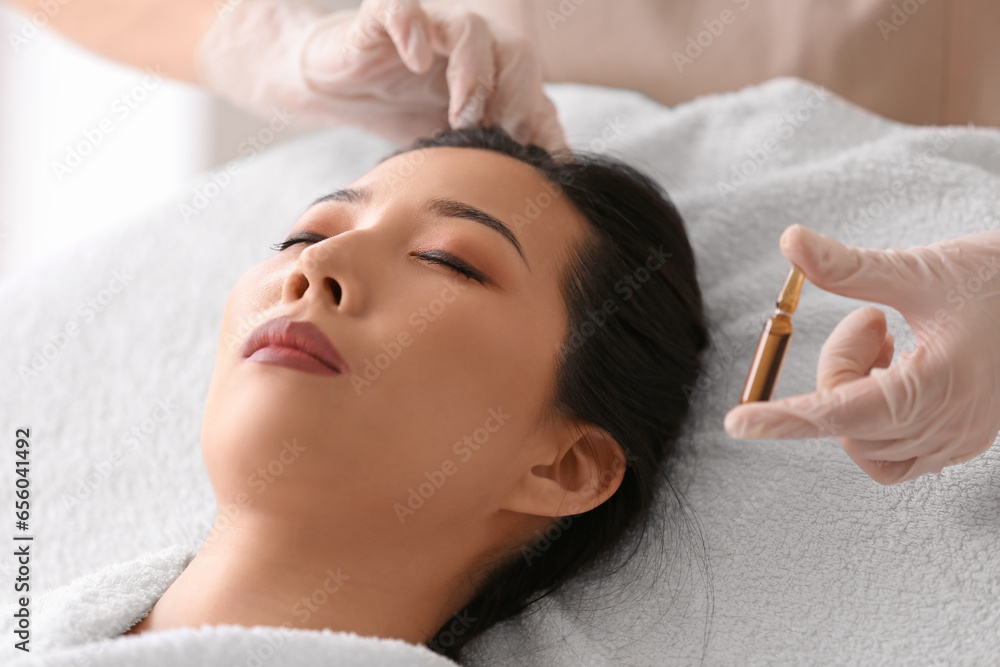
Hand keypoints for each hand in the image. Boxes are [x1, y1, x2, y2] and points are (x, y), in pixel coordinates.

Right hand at [195, 0, 566, 150]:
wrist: (336, 86)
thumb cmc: (401, 116)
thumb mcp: (452, 152)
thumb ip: (491, 168)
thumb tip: (533, 209)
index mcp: (496, 78)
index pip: (537, 97)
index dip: (542, 131)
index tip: (536, 173)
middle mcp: (472, 48)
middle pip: (518, 56)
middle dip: (517, 102)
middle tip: (503, 144)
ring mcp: (431, 28)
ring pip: (471, 31)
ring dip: (474, 77)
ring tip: (462, 119)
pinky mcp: (384, 17)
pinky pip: (403, 9)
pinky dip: (414, 30)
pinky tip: (416, 60)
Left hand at [723, 224, 999, 484]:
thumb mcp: (921, 268)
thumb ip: (849, 265)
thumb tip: (789, 240)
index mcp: (941, 385)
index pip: (842, 412)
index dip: (785, 418)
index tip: (737, 423)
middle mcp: (951, 426)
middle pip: (846, 424)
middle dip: (837, 371)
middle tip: (869, 320)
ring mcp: (959, 441)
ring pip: (864, 443)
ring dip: (855, 392)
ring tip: (888, 340)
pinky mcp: (962, 442)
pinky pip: (892, 452)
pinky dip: (873, 416)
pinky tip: (895, 369)